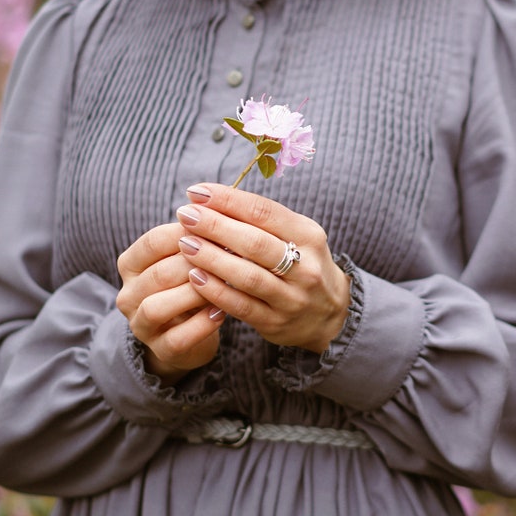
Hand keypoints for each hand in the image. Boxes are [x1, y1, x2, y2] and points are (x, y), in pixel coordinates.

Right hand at [117, 222, 224, 382]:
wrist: (186, 335)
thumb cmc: (188, 286)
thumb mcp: (185, 260)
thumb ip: (194, 240)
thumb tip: (218, 213)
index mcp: (131, 265)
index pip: (152, 242)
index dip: (185, 232)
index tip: (216, 227)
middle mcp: (129, 295)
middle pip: (158, 273)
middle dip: (195, 263)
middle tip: (228, 255)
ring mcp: (141, 324)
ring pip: (159, 306)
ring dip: (194, 293)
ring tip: (223, 284)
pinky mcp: (160, 350)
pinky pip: (178, 338)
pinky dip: (201, 325)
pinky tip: (221, 313)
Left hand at [175, 184, 350, 352]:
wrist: (330, 315)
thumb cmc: (302, 264)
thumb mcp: (296, 236)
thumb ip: (261, 220)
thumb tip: (211, 199)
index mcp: (309, 235)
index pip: (265, 212)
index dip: (228, 200)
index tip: (197, 192)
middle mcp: (305, 267)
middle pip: (255, 243)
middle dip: (215, 226)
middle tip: (185, 214)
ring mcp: (292, 298)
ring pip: (247, 276)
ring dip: (211, 258)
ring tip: (185, 243)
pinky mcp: (276, 323)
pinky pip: (241, 306)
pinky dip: (215, 290)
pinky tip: (194, 276)